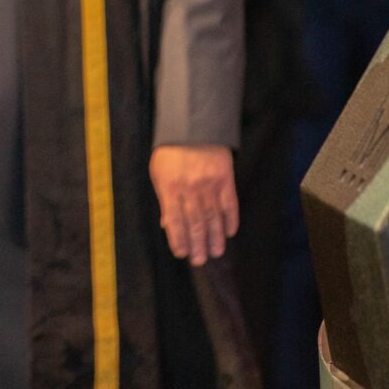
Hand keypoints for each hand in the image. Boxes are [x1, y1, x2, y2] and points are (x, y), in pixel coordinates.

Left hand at [149, 144, 237, 266]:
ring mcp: (210, 186)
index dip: (179, 240)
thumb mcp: (158, 173)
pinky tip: (229, 233)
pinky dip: (230, 221)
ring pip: (213, 218)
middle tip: (200, 261)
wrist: (193, 127)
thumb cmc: (170, 152)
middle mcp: (191, 190)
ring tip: (215, 253)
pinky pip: (230, 206)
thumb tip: (168, 225)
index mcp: (170, 189)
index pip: (175, 221)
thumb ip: (164, 200)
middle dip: (198, 245)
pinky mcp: (226, 180)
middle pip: (196, 223)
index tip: (182, 254)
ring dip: (214, 238)